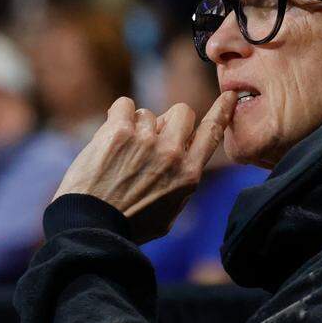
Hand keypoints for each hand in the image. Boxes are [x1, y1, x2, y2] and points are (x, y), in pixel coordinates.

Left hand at [53, 91, 237, 243]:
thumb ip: (180, 184)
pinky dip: (118, 117)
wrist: (92, 227)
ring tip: (120, 153)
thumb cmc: (129, 225)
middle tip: (149, 140)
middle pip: (181, 111)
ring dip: (135, 127)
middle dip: (167, 121)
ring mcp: (146, 140)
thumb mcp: (168, 214)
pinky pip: (124, 105)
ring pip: (147, 113)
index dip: (222, 110)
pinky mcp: (119, 132)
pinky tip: (110, 137)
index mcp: (188, 174)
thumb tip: (183, 160)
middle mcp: (172, 154)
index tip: (229, 95)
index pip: (212, 132)